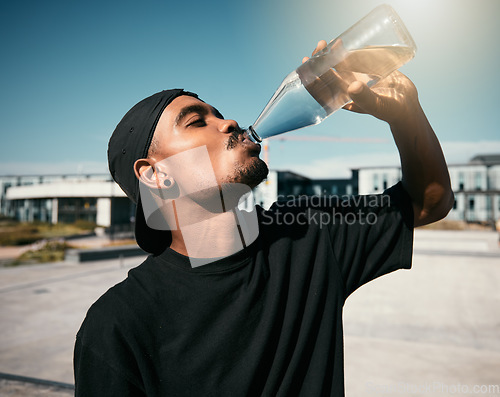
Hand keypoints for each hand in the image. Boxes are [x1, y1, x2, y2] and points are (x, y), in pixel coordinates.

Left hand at [303, 40, 421, 126]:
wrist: (407, 106)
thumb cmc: (391, 110)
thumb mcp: (378, 104)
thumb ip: (365, 97)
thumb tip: (352, 87)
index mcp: (343, 100)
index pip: (322, 88)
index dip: (312, 76)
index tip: (307, 62)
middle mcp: (346, 90)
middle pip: (327, 74)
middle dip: (320, 61)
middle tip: (320, 46)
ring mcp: (355, 80)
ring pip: (338, 66)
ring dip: (331, 55)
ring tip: (328, 42)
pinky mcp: (365, 72)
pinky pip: (352, 61)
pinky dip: (346, 53)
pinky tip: (342, 44)